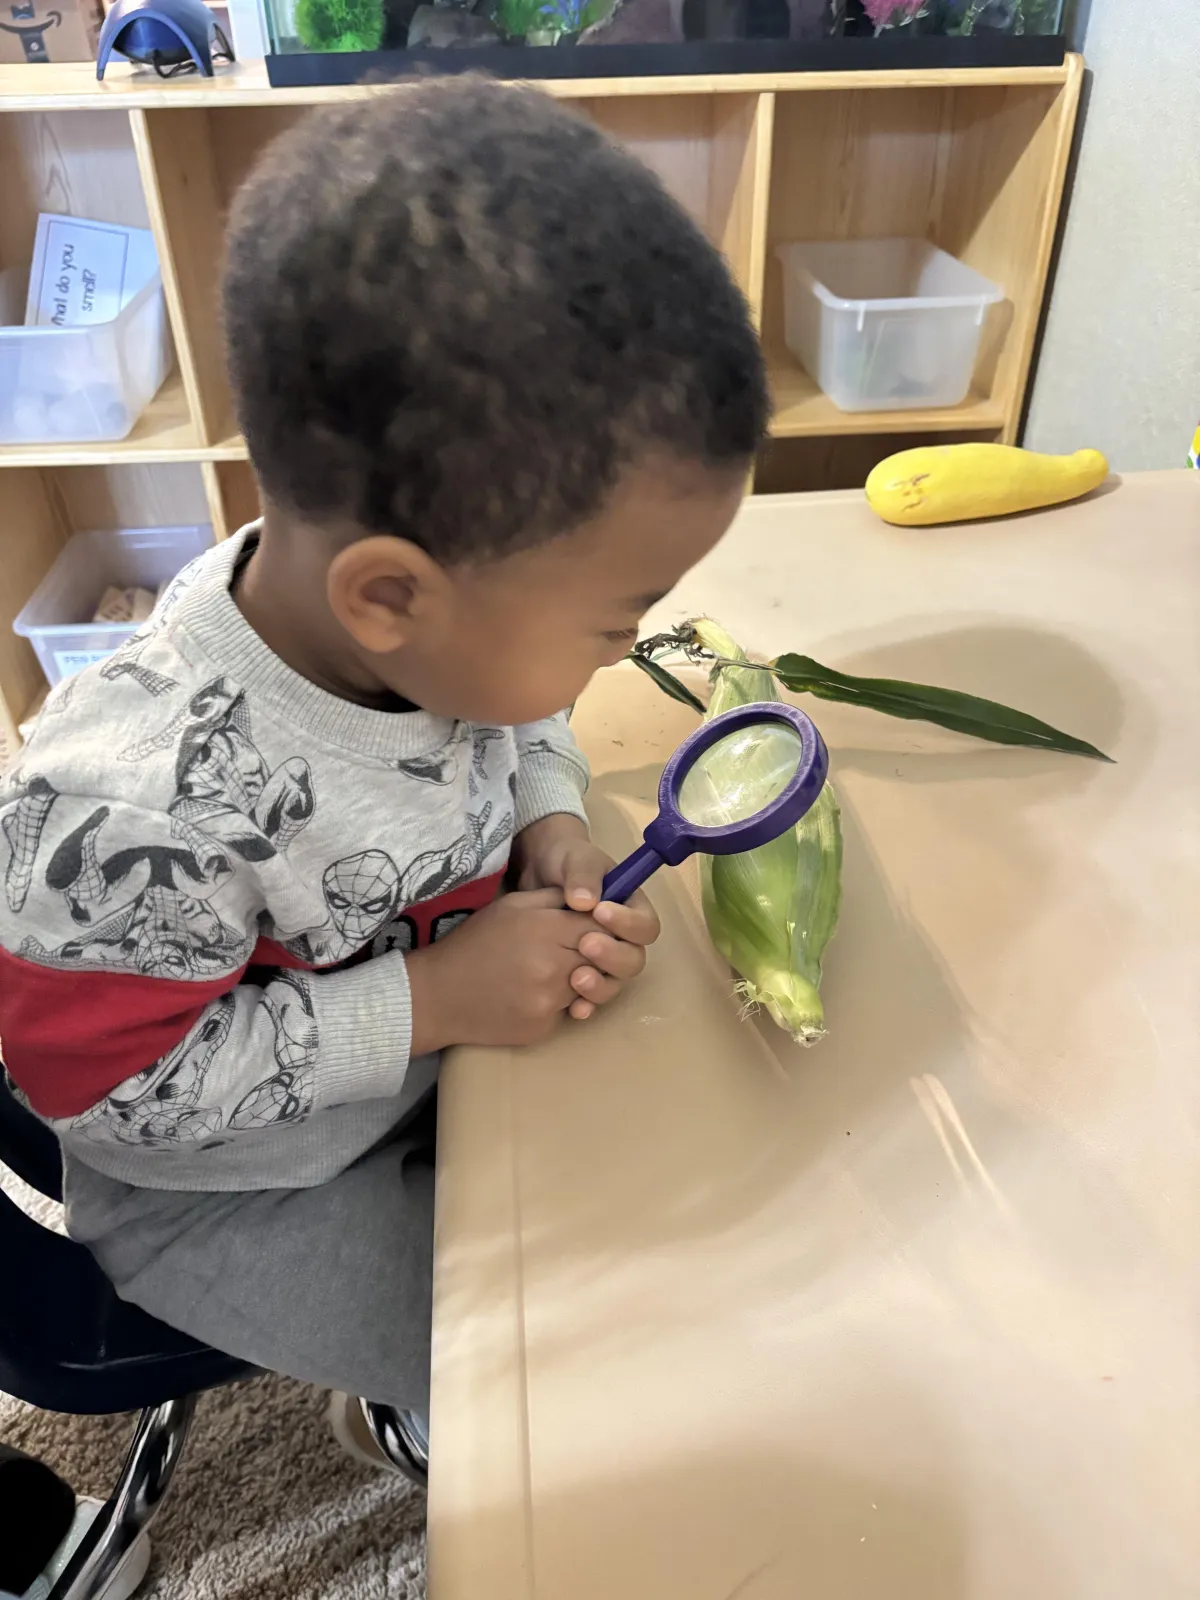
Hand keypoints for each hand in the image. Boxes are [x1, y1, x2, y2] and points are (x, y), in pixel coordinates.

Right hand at [406, 888, 605, 1051]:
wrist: (438, 996)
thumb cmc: (474, 943)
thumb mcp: (511, 906)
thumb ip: (554, 898)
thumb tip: (590, 899)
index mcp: (546, 929)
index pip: (601, 927)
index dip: (600, 927)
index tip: (589, 929)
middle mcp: (553, 967)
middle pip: (601, 959)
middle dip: (593, 954)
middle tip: (567, 952)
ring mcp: (550, 1002)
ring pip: (588, 987)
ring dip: (577, 980)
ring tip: (545, 972)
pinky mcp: (544, 1027)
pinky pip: (568, 1011)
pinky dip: (559, 1004)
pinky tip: (532, 995)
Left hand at [513, 814, 660, 1021]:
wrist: (535, 874)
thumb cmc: (565, 861)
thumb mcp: (576, 858)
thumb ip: (583, 874)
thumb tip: (585, 902)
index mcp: (631, 908)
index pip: (645, 925)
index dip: (628, 924)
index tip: (600, 912)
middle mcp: (622, 937)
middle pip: (634, 960)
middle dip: (613, 956)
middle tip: (586, 945)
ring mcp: (601, 959)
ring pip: (615, 982)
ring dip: (601, 985)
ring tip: (576, 978)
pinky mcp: (579, 973)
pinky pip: (590, 997)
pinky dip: (585, 1004)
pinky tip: (573, 1008)